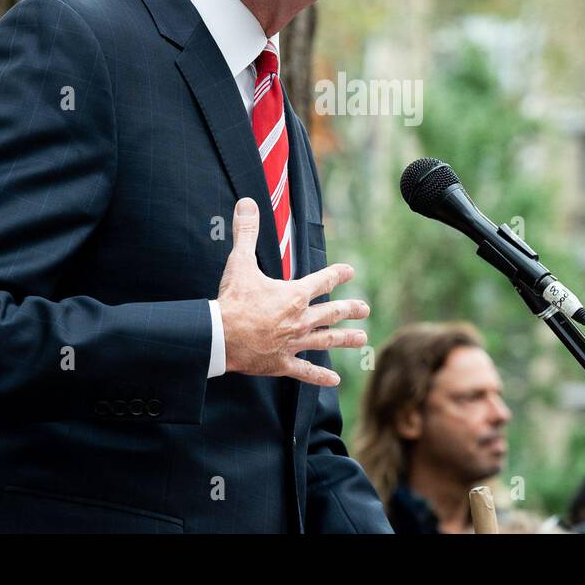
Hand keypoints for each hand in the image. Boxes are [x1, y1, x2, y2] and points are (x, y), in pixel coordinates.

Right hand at [216, 197, 368, 386]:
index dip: (337, 275)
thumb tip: (247, 203)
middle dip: (349, 309)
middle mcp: (300, 319)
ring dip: (345, 339)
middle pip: (331, 313)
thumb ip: (247, 232)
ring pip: (326, 341)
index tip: (350, 271)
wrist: (220, 336)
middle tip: (364, 308)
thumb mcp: (240, 262)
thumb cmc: (232, 299)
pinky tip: (334, 381)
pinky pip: (305, 371)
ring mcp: (293, 343)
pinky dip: (320, 377)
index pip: (322, 281)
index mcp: (294, 295)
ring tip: (362, 339)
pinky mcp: (282, 363)